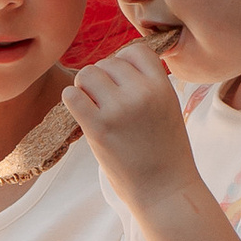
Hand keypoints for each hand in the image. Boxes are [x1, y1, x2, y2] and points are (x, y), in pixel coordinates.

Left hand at [60, 40, 193, 207]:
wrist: (165, 191)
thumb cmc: (165, 153)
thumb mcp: (168, 109)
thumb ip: (147, 86)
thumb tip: (113, 65)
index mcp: (162, 87)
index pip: (135, 50)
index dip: (124, 62)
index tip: (122, 83)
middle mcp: (142, 93)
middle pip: (107, 62)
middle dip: (103, 79)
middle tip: (106, 103)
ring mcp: (119, 110)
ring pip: (87, 74)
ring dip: (85, 88)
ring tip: (94, 108)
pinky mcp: (98, 128)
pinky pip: (72, 96)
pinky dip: (72, 100)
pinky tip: (81, 113)